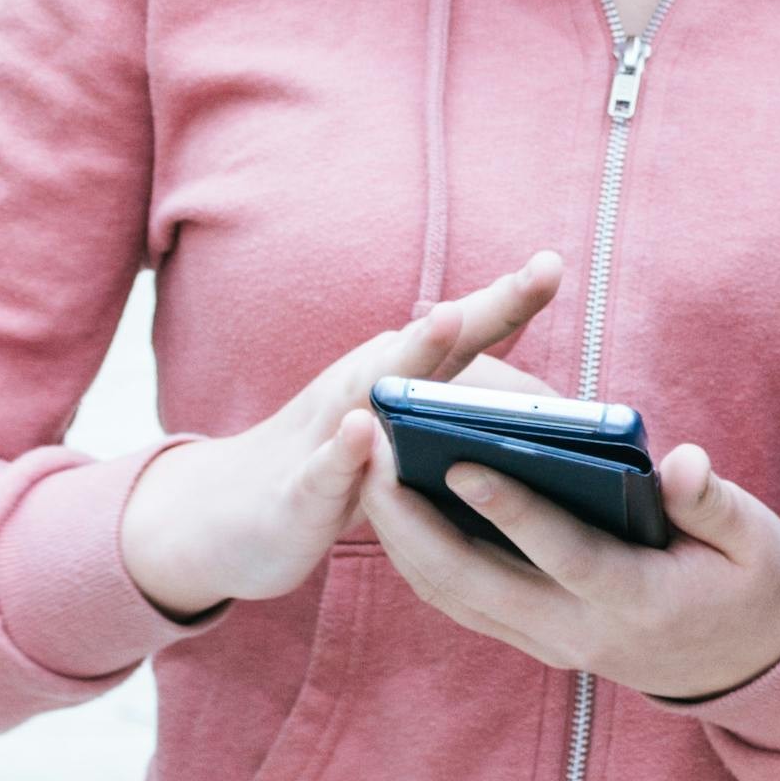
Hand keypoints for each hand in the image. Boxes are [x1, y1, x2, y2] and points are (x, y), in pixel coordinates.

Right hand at [118, 253, 564, 618]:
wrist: (226, 516)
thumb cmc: (337, 466)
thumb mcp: (402, 431)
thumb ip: (461, 410)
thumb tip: (547, 409)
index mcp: (399, 375)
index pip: (465, 334)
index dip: (510, 300)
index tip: (554, 263)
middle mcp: (366, 386)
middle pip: (432, 343)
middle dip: (486, 307)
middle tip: (539, 271)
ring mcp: (329, 432)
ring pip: (374, 389)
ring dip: (411, 355)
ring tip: (449, 318)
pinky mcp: (299, 490)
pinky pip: (323, 470)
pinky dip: (342, 452)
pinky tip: (361, 431)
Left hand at [358, 434, 779, 702]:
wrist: (746, 662)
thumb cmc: (749, 580)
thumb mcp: (753, 538)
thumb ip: (712, 502)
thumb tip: (683, 462)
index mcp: (640, 600)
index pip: (564, 554)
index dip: (513, 511)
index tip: (460, 461)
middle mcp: (582, 632)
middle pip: (478, 584)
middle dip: (415, 523)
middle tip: (374, 454)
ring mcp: (551, 643)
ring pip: (456, 598)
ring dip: (403, 540)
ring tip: (368, 468)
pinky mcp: (535, 639)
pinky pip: (462, 602)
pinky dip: (420, 558)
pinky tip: (396, 507)